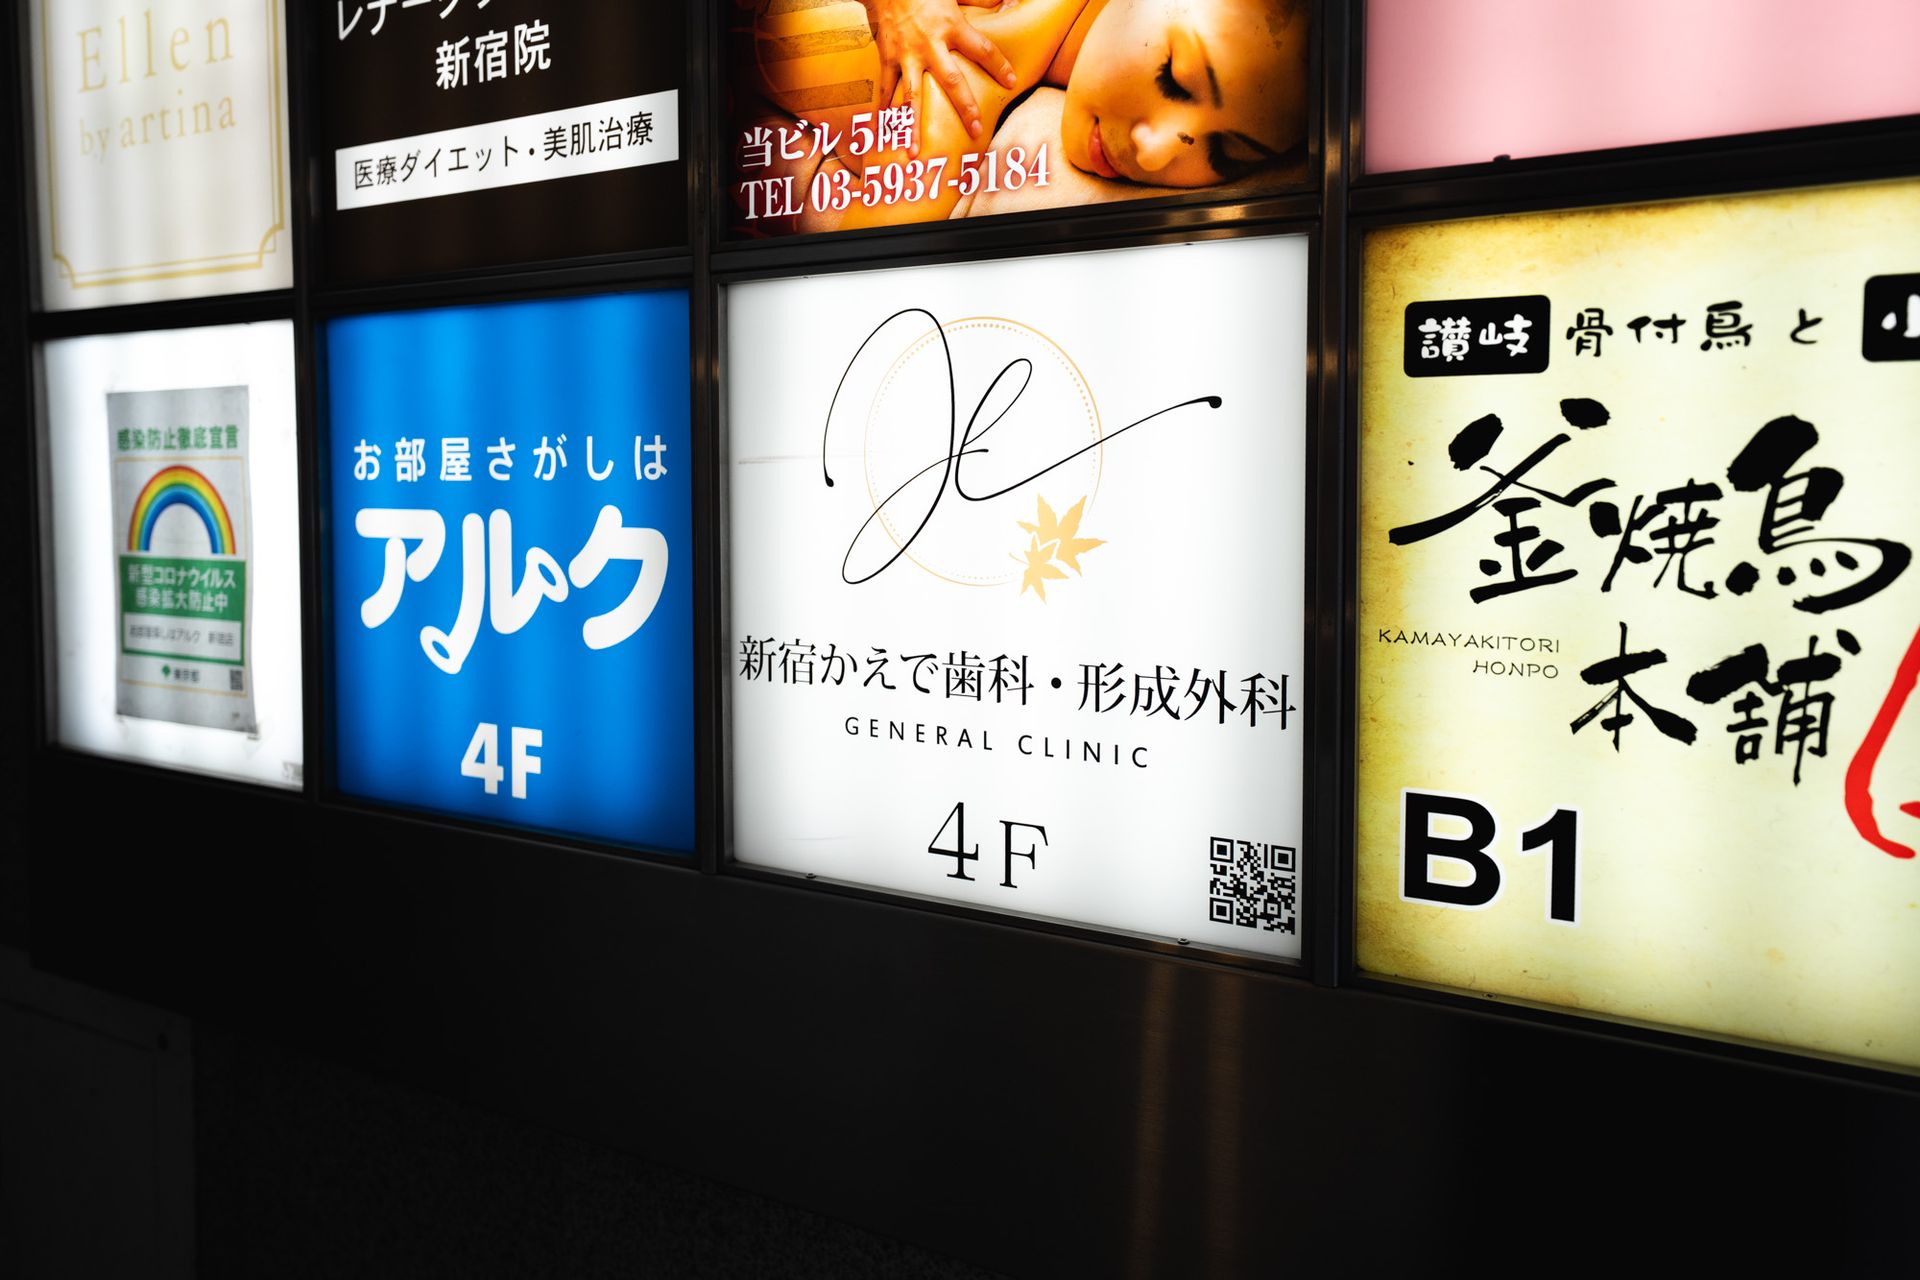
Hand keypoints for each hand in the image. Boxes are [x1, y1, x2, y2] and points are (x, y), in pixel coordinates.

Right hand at [866, 0, 1016, 154]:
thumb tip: (1004, 2)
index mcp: (951, 26)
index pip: (982, 50)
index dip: (999, 66)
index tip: (1011, 82)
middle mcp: (930, 45)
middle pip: (952, 81)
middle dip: (965, 107)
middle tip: (975, 130)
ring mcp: (906, 55)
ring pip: (912, 96)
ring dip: (912, 126)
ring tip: (914, 152)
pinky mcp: (887, 58)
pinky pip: (885, 88)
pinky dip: (884, 110)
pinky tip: (884, 131)